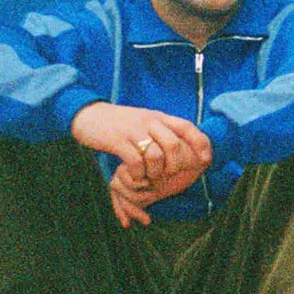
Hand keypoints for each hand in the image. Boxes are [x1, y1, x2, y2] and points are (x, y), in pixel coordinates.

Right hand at [72, 102, 212, 226]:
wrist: (89, 115)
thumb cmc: (120, 124)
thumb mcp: (145, 122)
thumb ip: (163, 131)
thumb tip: (185, 147)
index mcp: (159, 117)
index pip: (187, 127)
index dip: (201, 144)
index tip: (205, 160)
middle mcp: (149, 122)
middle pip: (174, 145)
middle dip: (176, 166)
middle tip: (169, 175)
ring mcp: (133, 131)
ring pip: (156, 155)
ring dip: (156, 172)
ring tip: (150, 178)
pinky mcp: (117, 141)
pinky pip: (135, 161)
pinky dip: (138, 174)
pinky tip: (135, 176)